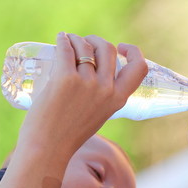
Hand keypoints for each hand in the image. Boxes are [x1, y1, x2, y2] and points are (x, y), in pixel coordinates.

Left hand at [18, 32, 147, 154]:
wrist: (47, 149)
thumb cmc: (69, 135)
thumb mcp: (98, 114)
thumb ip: (101, 96)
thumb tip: (91, 70)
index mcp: (118, 99)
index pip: (139, 68)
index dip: (133, 52)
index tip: (121, 47)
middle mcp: (106, 89)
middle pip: (108, 49)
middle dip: (96, 40)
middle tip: (84, 42)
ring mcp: (87, 83)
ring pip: (85, 47)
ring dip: (76, 39)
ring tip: (67, 41)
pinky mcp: (65, 79)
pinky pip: (66, 50)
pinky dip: (63, 40)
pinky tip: (60, 39)